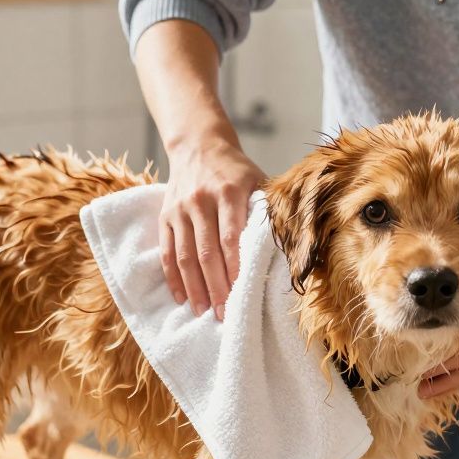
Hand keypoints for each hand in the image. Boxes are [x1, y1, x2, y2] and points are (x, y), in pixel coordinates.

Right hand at [160, 139, 265, 319]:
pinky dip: (173, 277)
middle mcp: (201, 200)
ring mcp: (180, 209)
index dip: (236, 267)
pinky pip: (167, 251)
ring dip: (194, 287)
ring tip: (203, 312)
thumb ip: (271, 210)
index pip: (231, 236)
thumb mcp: (259, 180)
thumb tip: (293, 247)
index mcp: (229, 191)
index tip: (243, 293)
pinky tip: (181, 296)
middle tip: (224, 314)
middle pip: (207, 252)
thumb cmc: (236, 170)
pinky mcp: (165, 216)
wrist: (199, 144)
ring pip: (185, 255)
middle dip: (216, 286)